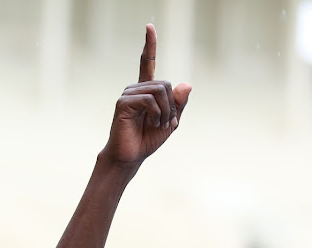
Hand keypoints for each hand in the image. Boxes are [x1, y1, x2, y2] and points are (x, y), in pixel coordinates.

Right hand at [103, 24, 191, 164]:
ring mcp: (128, 94)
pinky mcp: (124, 103)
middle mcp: (136, 88)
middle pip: (166, 84)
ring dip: (166, 111)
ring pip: (159, 91)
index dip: (149, 45)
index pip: (147, 63)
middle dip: (172, 106)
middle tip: (166, 122)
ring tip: (158, 125)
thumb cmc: (148, 139)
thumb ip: (179, 104)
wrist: (132, 156)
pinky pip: (149, 100)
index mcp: (146, 91)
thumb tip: (187, 84)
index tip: (149, 26)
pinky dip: (157, 113)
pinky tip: (152, 123)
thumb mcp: (171, 122)